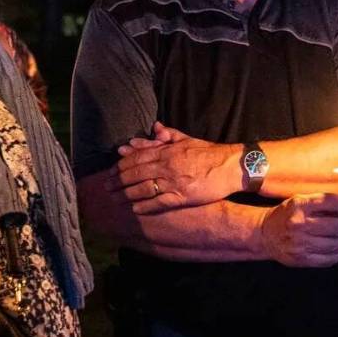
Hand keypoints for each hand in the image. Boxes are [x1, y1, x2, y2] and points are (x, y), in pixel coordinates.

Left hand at [108, 121, 238, 213]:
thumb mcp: (187, 140)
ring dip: (126, 194)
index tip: (111, 170)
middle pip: (136, 173)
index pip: (138, 157)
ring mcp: (174, 182)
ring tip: (115, 199)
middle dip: (118, 180)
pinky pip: (159, 202)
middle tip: (106, 186)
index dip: (122, 164)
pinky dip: (145, 206)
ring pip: (143, 188)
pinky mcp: (182, 196)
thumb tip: (155, 127)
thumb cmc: (209, 152)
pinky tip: (135, 209)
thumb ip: (169, 135)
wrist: (231, 166)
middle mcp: (167, 165)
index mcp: (167, 151)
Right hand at [258, 193, 337, 266]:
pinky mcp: (302, 259)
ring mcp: (300, 243)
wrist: (265, 234)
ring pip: (335, 244)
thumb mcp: (299, 202)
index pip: (330, 202)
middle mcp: (299, 223)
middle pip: (336, 225)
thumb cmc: (287, 216)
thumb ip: (322, 203)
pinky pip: (329, 258)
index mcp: (299, 205)